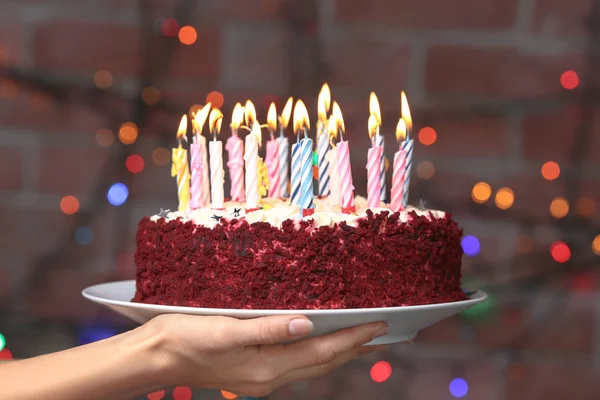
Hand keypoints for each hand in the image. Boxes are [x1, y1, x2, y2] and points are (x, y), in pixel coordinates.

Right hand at [148, 314, 389, 396]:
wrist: (156, 356)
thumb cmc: (186, 338)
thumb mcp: (227, 330)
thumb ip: (269, 328)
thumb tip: (309, 324)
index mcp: (267, 368)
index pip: (323, 352)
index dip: (353, 338)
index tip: (380, 325)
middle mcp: (269, 378)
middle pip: (324, 363)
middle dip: (355, 348)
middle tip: (384, 334)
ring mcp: (262, 378)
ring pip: (312, 365)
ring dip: (340, 352)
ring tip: (362, 340)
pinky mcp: (253, 372)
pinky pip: (297, 364)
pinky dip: (317, 353)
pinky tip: (319, 343)